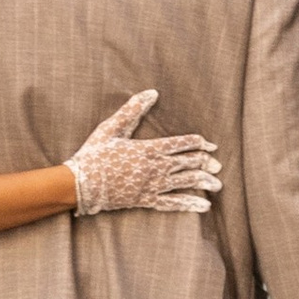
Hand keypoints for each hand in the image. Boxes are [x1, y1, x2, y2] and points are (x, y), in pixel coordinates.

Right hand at [65, 88, 222, 218]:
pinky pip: (173, 203)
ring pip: (186, 183)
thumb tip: (151, 92)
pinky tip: (204, 206)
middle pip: (188, 163)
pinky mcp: (146, 201)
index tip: (210, 145)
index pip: (182, 143)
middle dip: (205, 163)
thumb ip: (132, 110)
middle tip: (217, 164)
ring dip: (204, 182)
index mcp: (148, 148)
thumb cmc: (94, 154)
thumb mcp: (111, 128)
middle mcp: (155, 167)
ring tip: (217, 184)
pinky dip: (190, 204)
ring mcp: (152, 186)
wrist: (80, 185)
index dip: (199, 143)